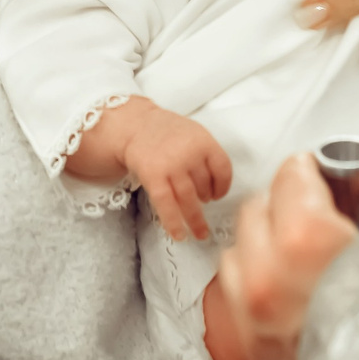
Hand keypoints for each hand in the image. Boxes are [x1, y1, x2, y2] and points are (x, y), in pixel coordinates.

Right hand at [119, 106, 232, 242]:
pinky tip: (179, 234)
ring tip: (200, 232)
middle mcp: (189, 153)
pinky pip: (167, 205)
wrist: (135, 125)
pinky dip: (173, 223)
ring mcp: (171, 166)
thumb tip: (218, 187)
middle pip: (205, 186)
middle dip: (206, 199)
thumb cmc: (167, 133)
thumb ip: (207, 155)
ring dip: (196, 220)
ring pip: (189, 199)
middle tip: (204, 205)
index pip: (223, 169)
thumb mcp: (194, 133)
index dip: (223, 186)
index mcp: (203, 141)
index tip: (219, 195)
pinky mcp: (153, 177)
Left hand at [212, 148, 358, 359]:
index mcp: (305, 241)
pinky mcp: (249, 347)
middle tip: (326, 217)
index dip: (317, 171)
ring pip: (240, 247)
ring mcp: (252, 316)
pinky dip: (258, 279)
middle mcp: (266, 277)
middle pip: (259, 206)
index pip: (291, 174)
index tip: (333, 180)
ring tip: (311, 257)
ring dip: (268, 242)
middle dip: (290, 204)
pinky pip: (235, 290)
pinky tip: (296, 288)